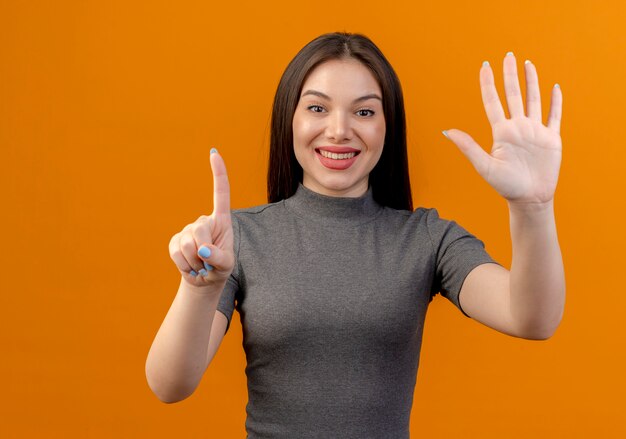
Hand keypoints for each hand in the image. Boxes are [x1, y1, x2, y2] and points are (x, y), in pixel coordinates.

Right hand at [168, 149, 234, 289]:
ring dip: (195, 261)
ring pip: (187, 244)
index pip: (221, 193)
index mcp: (221, 220)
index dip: (218, 173)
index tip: (214, 153)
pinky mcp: (174, 240)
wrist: (205, 280)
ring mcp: (187, 230)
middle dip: (203, 251)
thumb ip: (218, 257)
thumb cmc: (221, 267)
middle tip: (208, 262)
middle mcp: (204, 221)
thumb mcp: (226, 264)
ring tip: (201, 265)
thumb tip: (203, 249)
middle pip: (199, 229)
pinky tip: (190, 266)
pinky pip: (176, 252)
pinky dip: (184, 264)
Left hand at [443, 52, 562, 206]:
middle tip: (508, 55)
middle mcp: (517, 127)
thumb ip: (468, 147)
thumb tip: (446, 132)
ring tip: (527, 64)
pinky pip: (554, 116)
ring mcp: (535, 131)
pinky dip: (555, 102)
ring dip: (531, 81)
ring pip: (533, 100)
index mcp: (501, 132)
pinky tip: (554, 88)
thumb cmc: (505, 186)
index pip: (493, 101)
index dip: (489, 83)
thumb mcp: (484, 166)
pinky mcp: (551, 138)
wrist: (529, 199)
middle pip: (513, 94)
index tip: (485, 66)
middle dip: (510, 74)